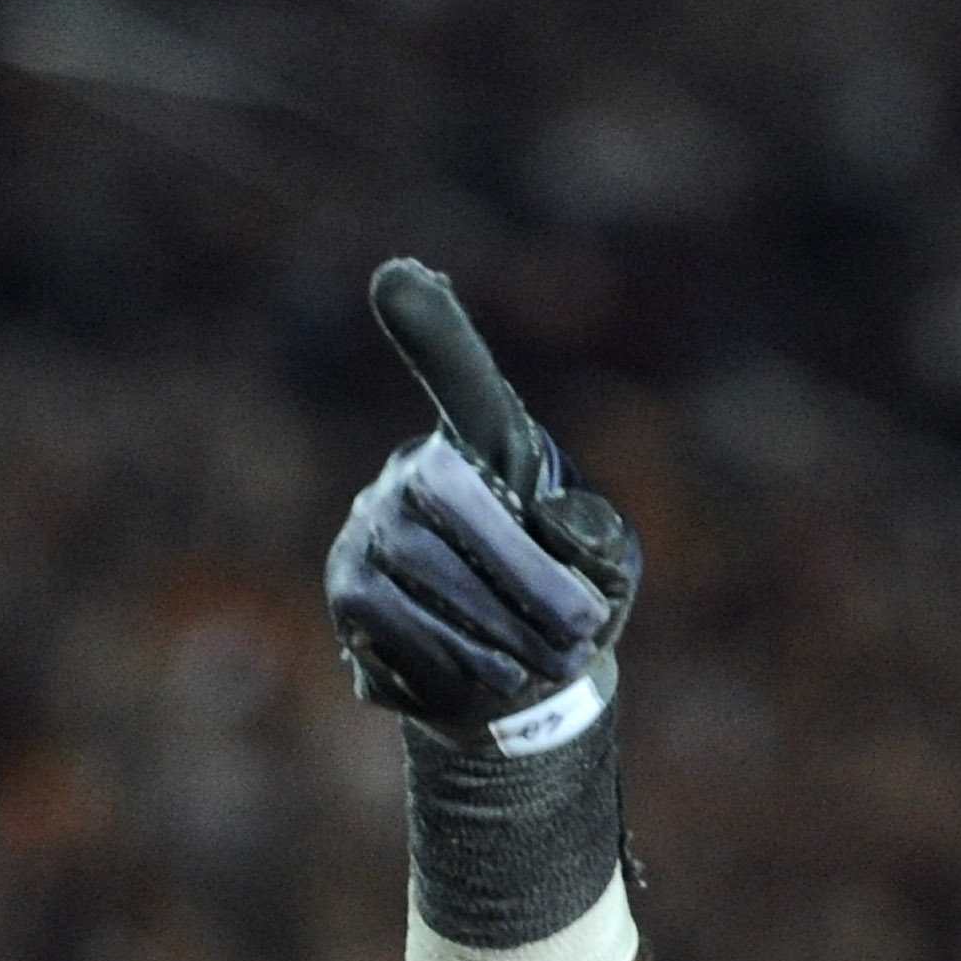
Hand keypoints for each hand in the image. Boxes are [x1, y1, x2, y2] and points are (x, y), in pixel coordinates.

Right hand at [324, 260, 641, 732]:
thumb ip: (596, 539)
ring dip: (498, 628)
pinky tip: (492, 674)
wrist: (521, 687)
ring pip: (426, 569)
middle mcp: (416, 472)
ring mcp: (371, 528)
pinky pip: (397, 619)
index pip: (464, 386)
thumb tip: (550, 514)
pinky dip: (456, 656)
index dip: (434, 331)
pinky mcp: (350, 589)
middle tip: (581, 634)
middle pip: (459, 508)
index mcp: (489, 448)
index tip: (399, 273)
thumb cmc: (572, 605)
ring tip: (550, 663)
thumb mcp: (609, 572)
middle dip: (529, 580)